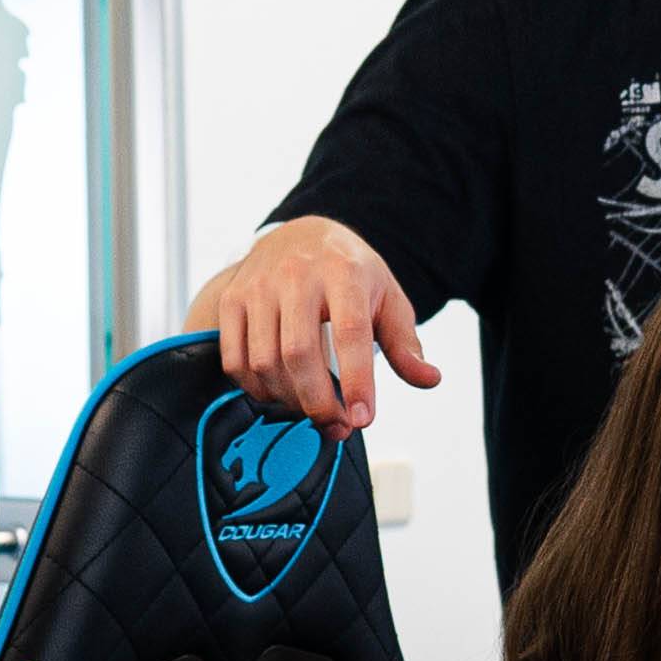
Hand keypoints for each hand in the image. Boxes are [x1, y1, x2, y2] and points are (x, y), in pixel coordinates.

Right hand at [189, 218, 434, 432]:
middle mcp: (296, 275)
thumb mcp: (386, 297)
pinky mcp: (232, 300)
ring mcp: (258, 287)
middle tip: (337, 426)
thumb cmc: (347, 272)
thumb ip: (404, 342)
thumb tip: (428, 379)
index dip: (357, 381)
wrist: (299, 234)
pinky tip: (280, 393)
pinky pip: (235, 359)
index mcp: (344, 272)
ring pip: (265, 361)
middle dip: (318, 402)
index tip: (362, 419)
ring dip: (289, 400)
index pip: (351, 332)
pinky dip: (256, 389)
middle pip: (299, 353)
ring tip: (312, 409)